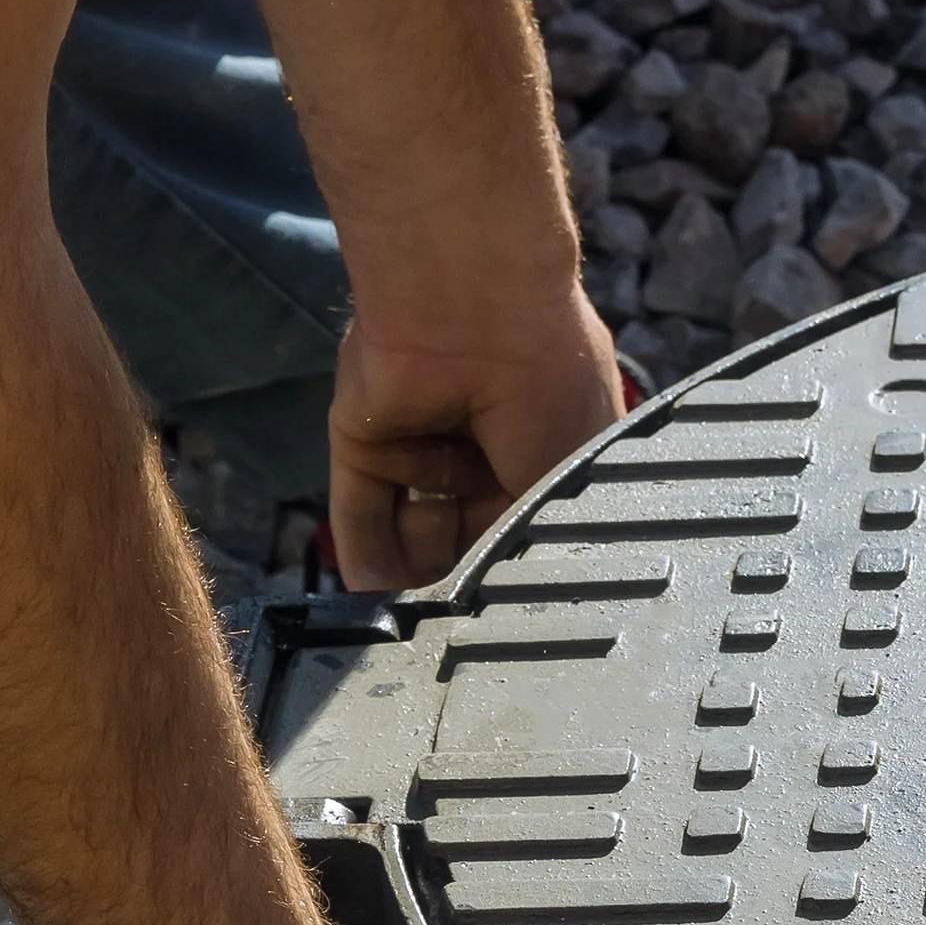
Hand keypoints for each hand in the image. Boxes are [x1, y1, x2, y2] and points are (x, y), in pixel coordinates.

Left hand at [329, 304, 628, 594]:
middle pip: (467, 531)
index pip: (525, 519)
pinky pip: (360, 508)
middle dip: (464, 572)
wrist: (473, 307)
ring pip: (412, 527)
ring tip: (421, 615)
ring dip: (414, 572)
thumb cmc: (547, 379)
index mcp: (547, 440)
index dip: (517, 561)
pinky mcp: (363, 438)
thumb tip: (512, 590)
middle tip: (462, 618)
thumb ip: (534, 535)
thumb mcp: (565, 476)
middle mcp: (483, 441)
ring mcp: (421, 439)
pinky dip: (363, 553)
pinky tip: (371, 599)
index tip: (510, 610)